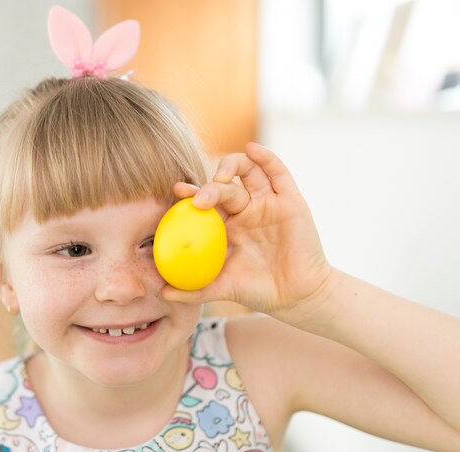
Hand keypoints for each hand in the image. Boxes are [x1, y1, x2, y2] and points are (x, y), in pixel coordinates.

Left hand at [163, 142, 332, 317]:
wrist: (296, 296)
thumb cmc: (258, 291)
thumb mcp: (222, 288)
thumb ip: (194, 289)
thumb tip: (162, 293)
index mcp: (227, 226)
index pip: (205, 204)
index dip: (190, 195)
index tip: (176, 192)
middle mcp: (246, 210)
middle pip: (224, 187)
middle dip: (209, 187)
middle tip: (199, 200)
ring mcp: (267, 202)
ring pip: (249, 171)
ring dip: (232, 165)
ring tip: (221, 176)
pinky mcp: (289, 199)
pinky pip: (278, 172)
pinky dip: (266, 157)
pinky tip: (252, 149)